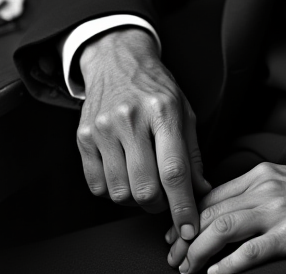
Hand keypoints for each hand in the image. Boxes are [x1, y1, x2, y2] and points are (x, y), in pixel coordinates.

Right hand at [76, 26, 209, 248]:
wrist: (117, 60)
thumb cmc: (155, 87)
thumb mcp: (184, 110)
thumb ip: (192, 153)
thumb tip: (201, 191)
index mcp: (162, 110)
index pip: (174, 170)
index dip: (182, 205)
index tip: (189, 226)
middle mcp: (131, 118)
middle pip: (144, 187)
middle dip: (158, 204)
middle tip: (164, 197)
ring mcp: (103, 128)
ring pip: (119, 192)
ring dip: (135, 199)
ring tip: (143, 179)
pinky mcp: (83, 137)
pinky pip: (97, 186)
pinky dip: (113, 191)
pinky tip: (123, 173)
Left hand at [164, 163, 285, 272]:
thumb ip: (258, 190)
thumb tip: (230, 207)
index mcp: (261, 175)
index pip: (214, 194)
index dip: (189, 215)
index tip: (176, 232)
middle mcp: (264, 189)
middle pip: (211, 211)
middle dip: (185, 236)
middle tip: (173, 255)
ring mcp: (276, 212)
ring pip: (222, 228)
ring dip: (198, 251)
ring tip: (186, 268)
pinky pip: (250, 252)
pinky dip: (227, 265)